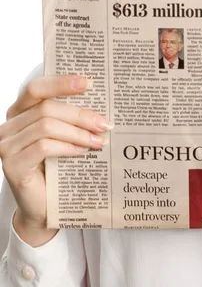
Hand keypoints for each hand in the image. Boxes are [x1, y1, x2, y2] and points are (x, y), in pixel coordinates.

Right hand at [0, 75, 111, 245]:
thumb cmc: (55, 165)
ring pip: (47, 126)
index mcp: (19, 111)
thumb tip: (100, 105)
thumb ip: (69, 118)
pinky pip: (44, 147)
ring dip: (78, 132)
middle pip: (46, 108)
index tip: (88, 82)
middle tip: (104, 123)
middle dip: (80, 114)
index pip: (36, 88)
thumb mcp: (62, 135)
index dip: (61, 83)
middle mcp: (8, 126)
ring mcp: (6, 145)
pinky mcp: (12, 165)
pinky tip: (82, 152)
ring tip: (98, 140)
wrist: (43, 206)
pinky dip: (67, 147)